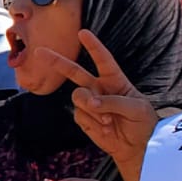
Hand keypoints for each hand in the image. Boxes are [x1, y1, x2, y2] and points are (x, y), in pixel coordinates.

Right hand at [36, 29, 157, 180]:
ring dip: (93, 109)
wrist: (137, 147)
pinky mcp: (84, 118)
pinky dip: (93, 122)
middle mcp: (100, 89)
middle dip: (57, 62)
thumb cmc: (142, 123)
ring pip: (78, 97)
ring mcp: (90, 103)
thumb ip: (112, 101)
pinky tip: (105, 128)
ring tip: (109, 121)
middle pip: (74, 72)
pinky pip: (80, 114)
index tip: (82, 33)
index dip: (93, 46)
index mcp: (115, 80)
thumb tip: (91, 103)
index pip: (103, 60)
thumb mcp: (136, 108)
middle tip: (39, 52)